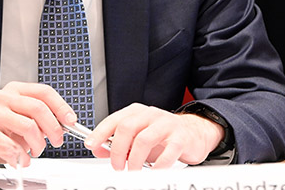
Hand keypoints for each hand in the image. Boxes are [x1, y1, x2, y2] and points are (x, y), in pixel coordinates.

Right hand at [0, 81, 76, 170]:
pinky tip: (23, 159)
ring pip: (29, 127)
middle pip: (38, 108)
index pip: (44, 91)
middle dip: (53, 128)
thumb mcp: (21, 117)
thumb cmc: (1, 129)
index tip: (71, 120)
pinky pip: (14, 146)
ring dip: (38, 145)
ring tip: (36, 151)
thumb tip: (64, 122)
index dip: (61, 106)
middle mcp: (3, 98)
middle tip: (57, 141)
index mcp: (14, 90)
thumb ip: (40, 116)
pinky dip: (24, 157)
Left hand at [86, 103, 223, 170]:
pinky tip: (153, 172)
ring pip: (143, 140)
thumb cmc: (162, 136)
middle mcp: (150, 115)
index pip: (114, 120)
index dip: (100, 133)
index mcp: (137, 112)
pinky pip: (167, 153)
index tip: (91, 144)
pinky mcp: (180, 137)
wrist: (193, 132)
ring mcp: (166, 124)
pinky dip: (157, 166)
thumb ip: (117, 143)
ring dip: (135, 160)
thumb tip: (97, 149)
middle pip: (126, 127)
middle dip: (118, 150)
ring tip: (133, 171)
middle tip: (117, 166)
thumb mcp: (137, 137)